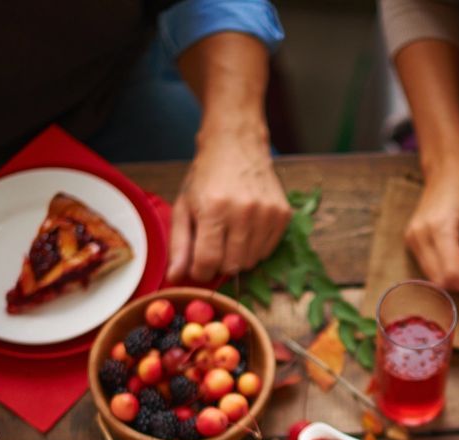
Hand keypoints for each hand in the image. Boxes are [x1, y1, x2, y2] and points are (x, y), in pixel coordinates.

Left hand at [167, 130, 289, 282]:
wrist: (237, 143)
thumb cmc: (206, 176)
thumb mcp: (184, 206)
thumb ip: (179, 244)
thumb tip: (175, 278)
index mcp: (214, 209)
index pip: (208, 262)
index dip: (200, 271)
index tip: (198, 265)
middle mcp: (244, 212)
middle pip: (232, 266)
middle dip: (219, 264)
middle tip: (214, 246)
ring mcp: (267, 214)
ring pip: (251, 262)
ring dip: (237, 257)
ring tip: (230, 234)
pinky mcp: (283, 215)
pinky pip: (267, 251)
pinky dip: (254, 249)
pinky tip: (246, 229)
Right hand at [406, 147, 458, 305]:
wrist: (446, 167)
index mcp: (439, 227)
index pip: (453, 274)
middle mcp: (419, 236)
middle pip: (442, 281)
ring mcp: (412, 239)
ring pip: (435, 278)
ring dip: (458, 276)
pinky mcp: (411, 241)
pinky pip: (431, 268)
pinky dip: (449, 268)